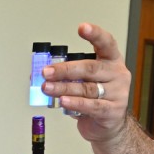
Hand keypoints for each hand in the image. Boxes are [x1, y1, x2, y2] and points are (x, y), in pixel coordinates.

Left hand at [41, 23, 131, 144]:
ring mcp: (117, 93)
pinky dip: (75, 103)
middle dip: (65, 70)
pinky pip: (91, 106)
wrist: (109, 125)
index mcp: (111, 61)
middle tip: (46, 72)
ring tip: (47, 88)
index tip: (82, 27)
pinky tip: (63, 101)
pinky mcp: (112, 110)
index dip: (95, 34)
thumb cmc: (95, 99)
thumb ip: (66, 76)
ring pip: (87, 88)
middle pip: (90, 68)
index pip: (106, 43)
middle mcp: (117, 74)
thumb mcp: (82, 82)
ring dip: (63, 88)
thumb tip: (36, 75)